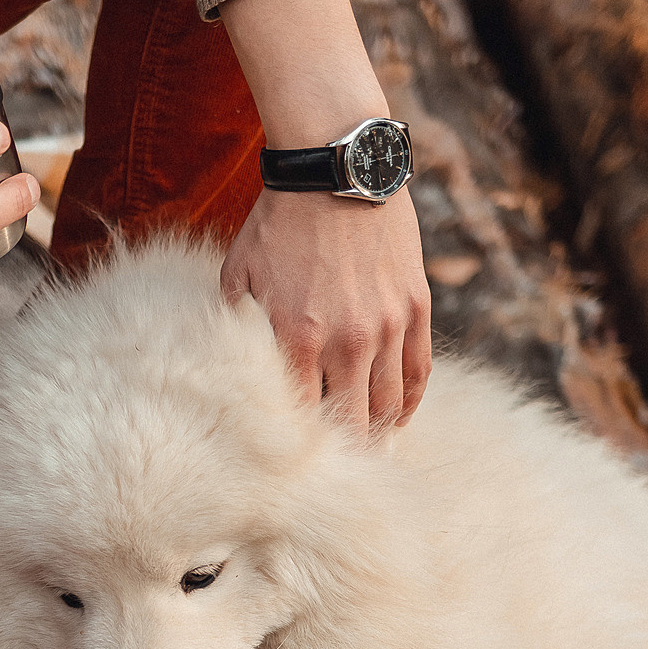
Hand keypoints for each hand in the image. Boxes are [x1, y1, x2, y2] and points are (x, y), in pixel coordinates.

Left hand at [218, 0, 431, 437]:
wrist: (337, 167)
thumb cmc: (278, 222)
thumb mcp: (240, 276)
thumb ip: (239, 330)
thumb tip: (230, 376)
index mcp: (298, 338)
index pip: (301, 418)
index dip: (299, 450)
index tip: (292, 472)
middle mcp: (348, 340)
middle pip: (353, 424)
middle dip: (344, 456)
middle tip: (336, 480)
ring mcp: (388, 326)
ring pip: (389, 405)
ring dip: (379, 435)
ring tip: (369, 457)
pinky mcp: (415, 307)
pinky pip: (417, 372)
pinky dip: (408, 402)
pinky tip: (398, 419)